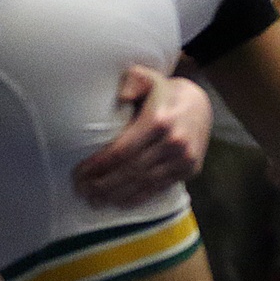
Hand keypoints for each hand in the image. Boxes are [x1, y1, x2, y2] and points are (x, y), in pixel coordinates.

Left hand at [72, 68, 212, 207]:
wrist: (200, 103)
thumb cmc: (162, 92)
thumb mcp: (148, 78)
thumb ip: (132, 80)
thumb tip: (121, 96)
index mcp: (158, 120)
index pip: (121, 151)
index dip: (98, 166)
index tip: (78, 174)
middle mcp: (173, 141)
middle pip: (130, 171)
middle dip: (102, 184)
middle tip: (81, 191)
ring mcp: (184, 158)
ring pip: (144, 183)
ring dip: (116, 195)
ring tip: (94, 200)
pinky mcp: (190, 169)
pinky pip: (159, 188)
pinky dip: (138, 198)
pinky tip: (118, 202)